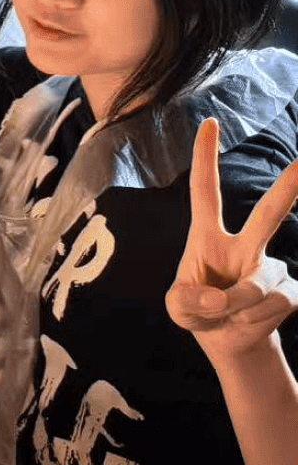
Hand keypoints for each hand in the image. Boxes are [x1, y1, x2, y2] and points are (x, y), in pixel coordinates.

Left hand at [167, 117, 297, 359]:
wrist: (227, 341)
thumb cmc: (197, 313)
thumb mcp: (177, 310)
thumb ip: (187, 302)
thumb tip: (220, 298)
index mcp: (209, 237)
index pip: (205, 192)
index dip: (206, 158)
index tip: (209, 123)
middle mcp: (244, 245)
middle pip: (270, 213)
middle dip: (290, 187)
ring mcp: (271, 266)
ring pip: (257, 285)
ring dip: (236, 307)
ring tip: (227, 315)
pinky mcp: (289, 291)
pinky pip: (273, 303)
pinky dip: (254, 317)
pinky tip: (250, 319)